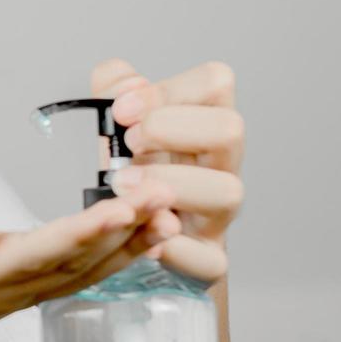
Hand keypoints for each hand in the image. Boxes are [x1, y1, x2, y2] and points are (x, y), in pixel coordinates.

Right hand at [0, 180, 181, 341]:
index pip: (35, 253)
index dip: (81, 233)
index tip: (121, 208)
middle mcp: (9, 291)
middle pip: (76, 263)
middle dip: (125, 230)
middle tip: (165, 193)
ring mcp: (25, 295)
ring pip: (88, 272)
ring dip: (132, 245)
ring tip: (170, 212)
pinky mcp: (33, 291)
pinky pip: (84, 275)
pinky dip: (120, 256)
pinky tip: (147, 236)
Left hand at [92, 58, 243, 284]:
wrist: (129, 233)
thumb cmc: (127, 168)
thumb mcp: (112, 123)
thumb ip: (112, 88)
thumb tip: (128, 84)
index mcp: (200, 123)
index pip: (216, 81)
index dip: (169, 90)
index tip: (122, 111)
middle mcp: (219, 164)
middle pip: (230, 128)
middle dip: (169, 131)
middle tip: (127, 146)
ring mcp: (218, 213)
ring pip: (229, 191)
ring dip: (171, 185)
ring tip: (123, 187)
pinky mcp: (207, 258)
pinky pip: (210, 260)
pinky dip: (174, 251)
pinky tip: (141, 240)